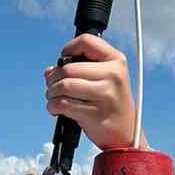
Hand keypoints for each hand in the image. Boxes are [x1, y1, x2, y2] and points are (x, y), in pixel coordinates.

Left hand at [44, 34, 144, 150]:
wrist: (125, 133)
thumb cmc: (110, 105)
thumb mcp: (105, 80)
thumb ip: (79, 70)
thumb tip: (49, 71)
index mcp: (116, 60)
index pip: (86, 41)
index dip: (68, 48)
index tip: (63, 61)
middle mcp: (113, 74)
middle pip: (68, 68)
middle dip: (53, 79)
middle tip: (53, 88)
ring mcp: (104, 94)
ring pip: (63, 85)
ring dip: (51, 93)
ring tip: (54, 98)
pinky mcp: (93, 112)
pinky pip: (62, 104)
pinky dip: (52, 106)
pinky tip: (56, 109)